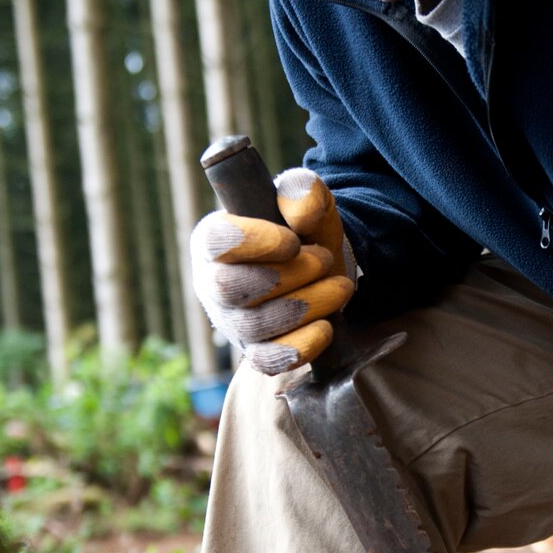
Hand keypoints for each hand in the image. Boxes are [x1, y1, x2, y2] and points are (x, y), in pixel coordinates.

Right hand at [190, 168, 355, 373]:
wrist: (323, 266)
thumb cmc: (303, 229)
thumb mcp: (307, 200)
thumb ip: (303, 192)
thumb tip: (301, 211)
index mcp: (213, 239)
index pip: (215, 242)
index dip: (253, 242)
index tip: (293, 241)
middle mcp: (212, 283)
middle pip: (230, 289)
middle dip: (286, 276)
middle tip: (324, 260)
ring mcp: (231, 322)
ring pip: (253, 326)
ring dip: (305, 306)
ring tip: (340, 287)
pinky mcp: (254, 351)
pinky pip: (266, 361)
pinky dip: (301, 346)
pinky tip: (327, 327)